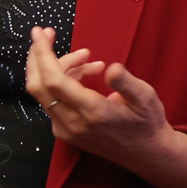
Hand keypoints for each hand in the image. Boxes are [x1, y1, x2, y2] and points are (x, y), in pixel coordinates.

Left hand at [25, 26, 186, 187]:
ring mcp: (64, 129)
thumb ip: (127, 83)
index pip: (53, 81)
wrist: (146, 154)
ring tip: (88, 58)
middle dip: (38, 55)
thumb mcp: (146, 99)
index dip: (43, 54)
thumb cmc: (147, 123)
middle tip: (48, 33)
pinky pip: (52, 100)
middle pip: (38, 84)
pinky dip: (62, 81)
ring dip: (59, 67)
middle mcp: (72, 123)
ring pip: (44, 91)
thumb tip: (111, 68)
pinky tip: (84, 73)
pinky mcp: (63, 131)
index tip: (41, 33)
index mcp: (92, 112)